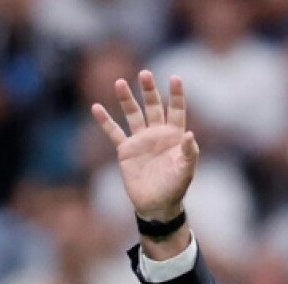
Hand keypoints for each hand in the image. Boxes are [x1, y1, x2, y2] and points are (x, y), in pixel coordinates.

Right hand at [90, 70, 198, 220]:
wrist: (157, 204)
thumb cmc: (175, 187)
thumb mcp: (186, 170)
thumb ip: (189, 153)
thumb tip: (190, 135)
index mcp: (174, 136)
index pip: (176, 110)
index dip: (176, 95)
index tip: (175, 78)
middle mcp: (157, 133)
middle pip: (153, 106)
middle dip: (149, 91)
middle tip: (145, 74)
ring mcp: (141, 140)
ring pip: (133, 114)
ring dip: (127, 99)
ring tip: (120, 82)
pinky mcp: (126, 150)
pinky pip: (114, 132)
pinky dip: (105, 121)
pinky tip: (96, 107)